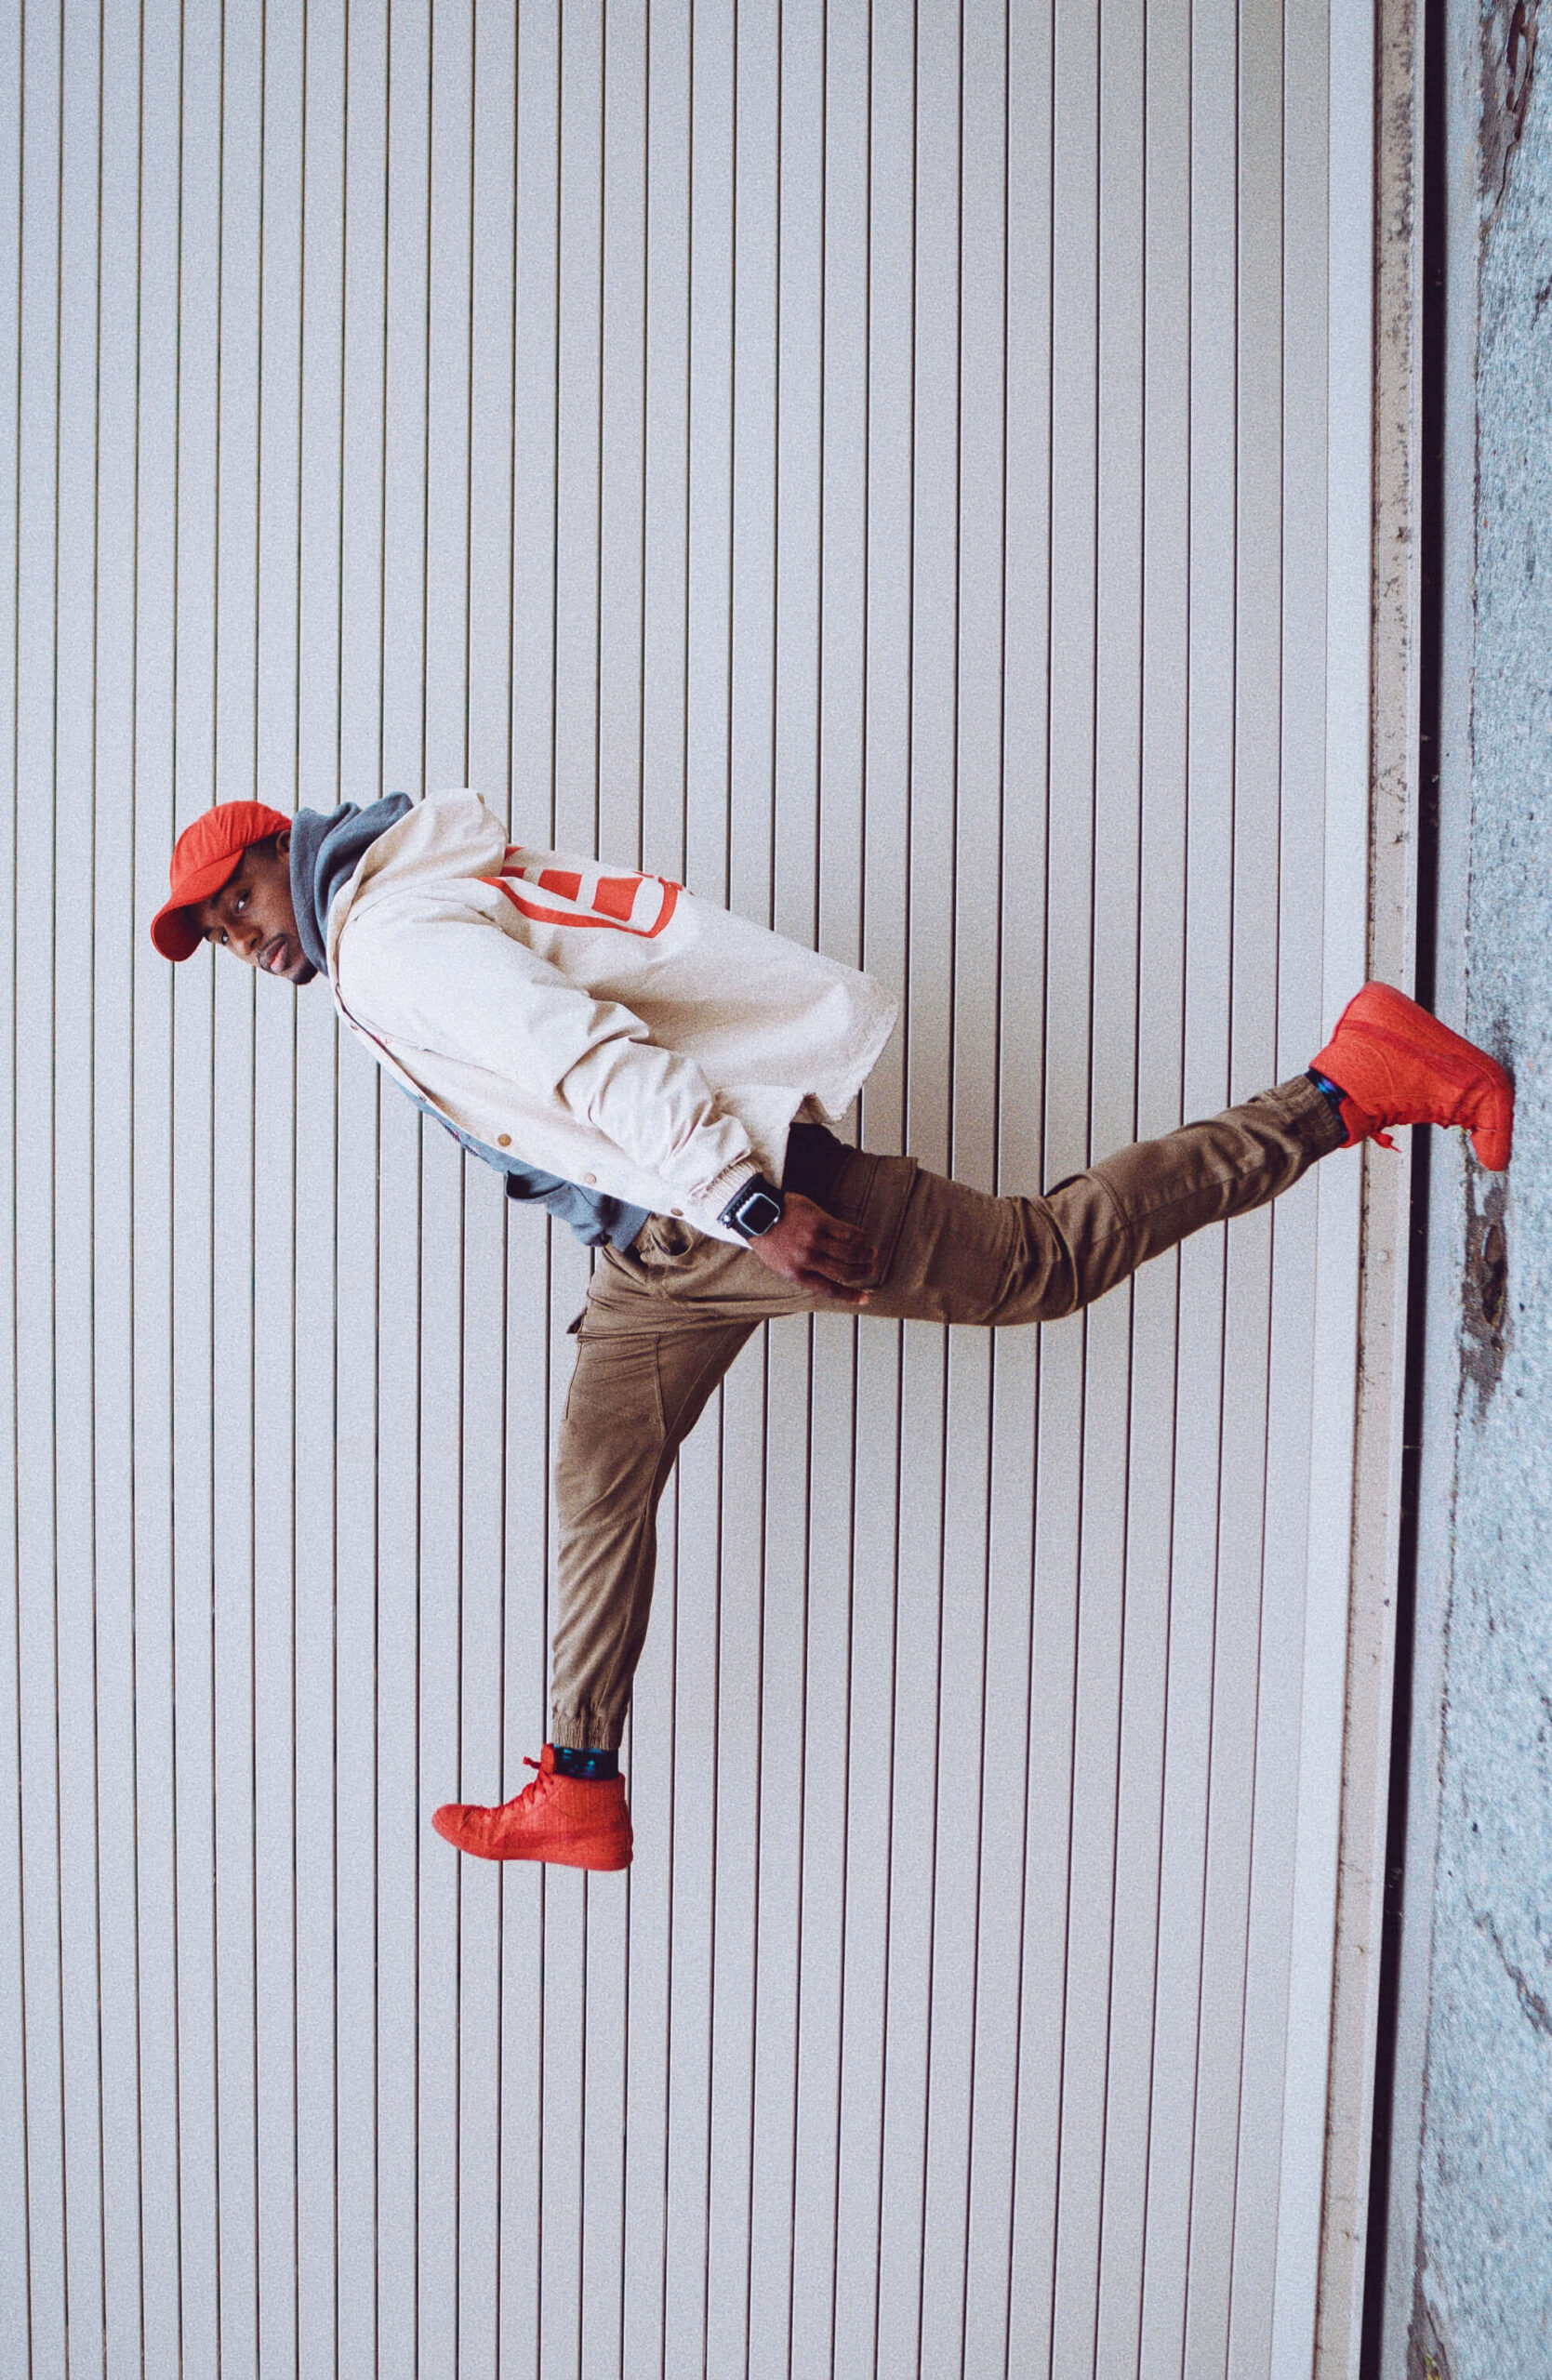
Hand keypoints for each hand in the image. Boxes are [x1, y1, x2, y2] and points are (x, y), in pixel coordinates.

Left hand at [744, 1191, 877, 1303]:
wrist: (756, 1213)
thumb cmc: (769, 1240)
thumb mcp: (781, 1265)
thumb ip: (803, 1272)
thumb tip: (827, 1279)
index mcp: (797, 1274)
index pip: (830, 1290)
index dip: (851, 1296)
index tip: (866, 1299)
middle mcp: (807, 1258)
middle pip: (845, 1272)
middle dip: (863, 1273)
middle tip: (870, 1269)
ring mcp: (813, 1239)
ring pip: (850, 1252)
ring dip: (865, 1255)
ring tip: (871, 1253)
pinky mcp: (819, 1220)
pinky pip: (846, 1231)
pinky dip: (859, 1236)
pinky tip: (862, 1237)